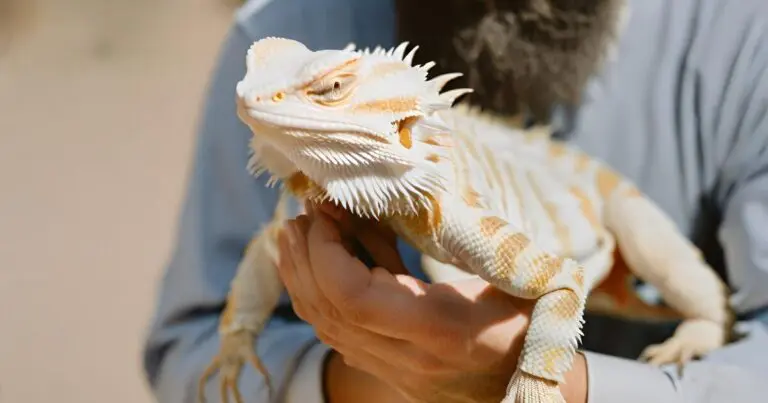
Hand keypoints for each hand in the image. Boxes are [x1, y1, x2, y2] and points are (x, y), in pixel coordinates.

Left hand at [276, 202, 586, 402]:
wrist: (533, 387)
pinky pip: (339, 336)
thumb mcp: (510, 274)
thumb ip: (460, 239)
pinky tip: (314, 267)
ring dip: (303, 278)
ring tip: (293, 236)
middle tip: (298, 217)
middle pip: (330, 311)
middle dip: (305, 258)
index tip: (326, 212)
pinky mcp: (390, 371)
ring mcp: (395, 370)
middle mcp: (408, 357)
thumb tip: (407, 199)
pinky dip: (319, 297)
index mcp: (439, 329)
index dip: (327, 251)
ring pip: (327, 328)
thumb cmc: (531, 322)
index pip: (352, 297)